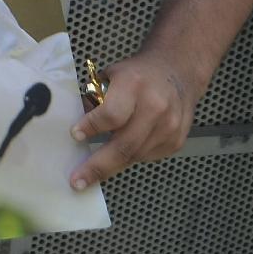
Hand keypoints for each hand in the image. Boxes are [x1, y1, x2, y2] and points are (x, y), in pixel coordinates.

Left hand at [69, 49, 195, 188]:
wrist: (176, 72)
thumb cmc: (138, 74)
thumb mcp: (110, 75)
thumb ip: (94, 99)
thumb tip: (76, 127)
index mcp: (134, 85)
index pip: (112, 114)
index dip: (92, 127)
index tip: (75, 136)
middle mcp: (155, 107)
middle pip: (125, 145)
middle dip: (98, 166)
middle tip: (78, 181)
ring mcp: (169, 127)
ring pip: (135, 156)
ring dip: (111, 166)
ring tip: (91, 174)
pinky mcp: (176, 141)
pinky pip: (146, 157)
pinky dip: (129, 158)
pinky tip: (119, 155)